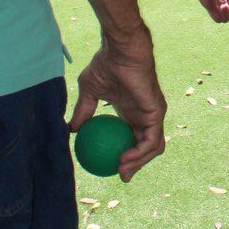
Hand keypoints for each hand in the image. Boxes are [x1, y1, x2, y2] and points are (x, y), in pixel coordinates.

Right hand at [69, 36, 165, 182]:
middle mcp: (145, 115)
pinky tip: (124, 160)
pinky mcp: (157, 113)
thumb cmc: (106, 65)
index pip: (133, 139)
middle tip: (120, 177)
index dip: (127, 156)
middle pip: (146, 148)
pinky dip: (139, 154)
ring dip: (138, 163)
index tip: (112, 169)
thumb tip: (71, 128)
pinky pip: (151, 141)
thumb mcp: (89, 91)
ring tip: (121, 171)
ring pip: (152, 148)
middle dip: (136, 165)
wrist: (119, 51)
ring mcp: (153, 115)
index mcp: (132, 112)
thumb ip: (83, 110)